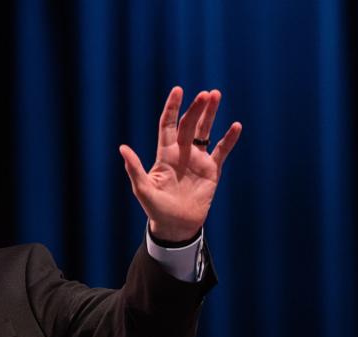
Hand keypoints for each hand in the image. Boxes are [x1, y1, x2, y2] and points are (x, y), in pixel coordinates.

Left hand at [119, 86, 241, 242]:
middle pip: (189, 125)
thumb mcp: (143, 189)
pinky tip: (235, 126)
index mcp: (164, 155)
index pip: (168, 125)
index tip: (178, 90)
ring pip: (205, 132)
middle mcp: (181, 153)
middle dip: (196, 108)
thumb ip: (134, 168)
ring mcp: (197, 160)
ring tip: (216, 95)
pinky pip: (221, 151)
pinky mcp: (212, 171)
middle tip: (205, 94)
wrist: (176, 226)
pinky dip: (229, 139)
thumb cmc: (156, 209)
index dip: (172, 108)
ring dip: (210, 114)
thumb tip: (122, 148)